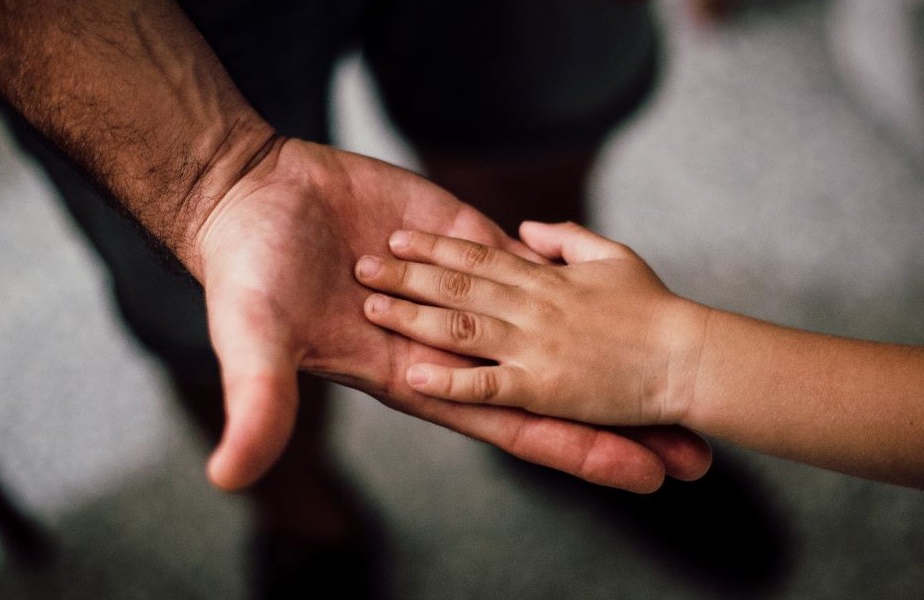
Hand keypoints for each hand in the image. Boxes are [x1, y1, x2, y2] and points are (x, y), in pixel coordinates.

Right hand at [193, 140, 711, 491]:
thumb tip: (230, 477)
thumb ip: (257, 405)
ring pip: (555, 328)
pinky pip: (531, 264)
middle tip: (692, 453)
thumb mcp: (254, 343)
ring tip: (678, 374)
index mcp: (419, 378)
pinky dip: (575, 276)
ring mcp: (464, 292)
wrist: (251, 198)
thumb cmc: (247, 277)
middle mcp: (453, 345)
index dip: (579, 452)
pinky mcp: (463, 238)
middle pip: (554, 390)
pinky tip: (626, 292)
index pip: (516, 425)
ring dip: (612, 353)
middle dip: (618, 422)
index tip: (642, 475)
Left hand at [354, 222, 712, 427]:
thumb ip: (566, 239)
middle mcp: (532, 307)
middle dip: (406, 274)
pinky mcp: (543, 388)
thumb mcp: (612, 256)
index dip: (435, 246)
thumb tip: (526, 229)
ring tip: (371, 307)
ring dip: (412, 316)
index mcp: (547, 279)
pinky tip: (413, 375)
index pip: (478, 256)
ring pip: (460, 327)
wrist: (688, 357)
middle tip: (361, 265)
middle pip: (457, 286)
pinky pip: (486, 385)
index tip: (398, 236)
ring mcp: (534, 348)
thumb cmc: (657, 309)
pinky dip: (449, 381)